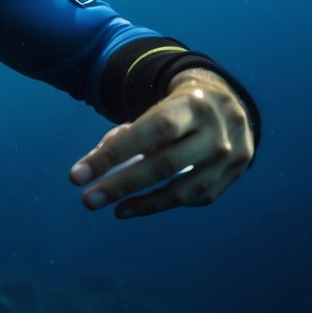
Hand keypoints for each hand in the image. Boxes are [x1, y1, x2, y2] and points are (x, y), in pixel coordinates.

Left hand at [69, 69, 253, 218]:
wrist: (226, 104)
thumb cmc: (176, 109)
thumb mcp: (154, 110)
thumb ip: (122, 136)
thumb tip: (93, 167)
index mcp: (193, 104)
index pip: (150, 131)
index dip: (113, 154)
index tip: (77, 175)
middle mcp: (218, 131)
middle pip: (165, 163)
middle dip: (121, 184)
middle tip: (87, 200)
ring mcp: (232, 157)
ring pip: (183, 189)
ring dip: (142, 203)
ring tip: (111, 208)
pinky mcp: (234, 176)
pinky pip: (194, 198)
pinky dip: (160, 205)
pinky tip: (133, 207)